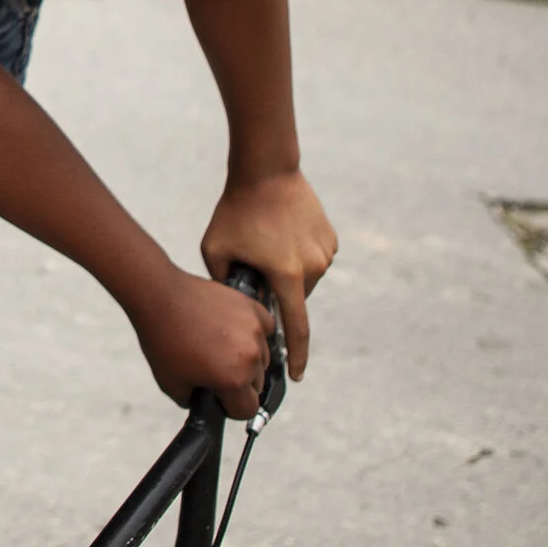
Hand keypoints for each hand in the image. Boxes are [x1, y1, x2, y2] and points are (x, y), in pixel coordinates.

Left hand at [130, 268, 274, 421]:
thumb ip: (195, 403)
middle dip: (237, 383)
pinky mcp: (252, 307)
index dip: (230, 408)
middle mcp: (250, 356)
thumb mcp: (172, 384)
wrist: (158, 295)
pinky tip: (233, 331)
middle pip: (256, 385)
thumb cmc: (162, 338)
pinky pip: (265, 329)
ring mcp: (254, 329)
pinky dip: (254, 333)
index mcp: (233, 379)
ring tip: (218, 347)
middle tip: (213, 369)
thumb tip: (208, 405)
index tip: (218, 397)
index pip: (247, 410)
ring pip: (262, 358)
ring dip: (247, 358)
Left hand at [202, 168, 336, 378]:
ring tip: (266, 243)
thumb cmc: (235, 210)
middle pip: (294, 297)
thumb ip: (223, 282)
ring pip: (304, 278)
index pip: (296, 328)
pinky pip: (312, 259)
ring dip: (286, 272)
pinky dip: (296, 255)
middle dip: (276, 291)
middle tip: (255, 265)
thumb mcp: (216, 249)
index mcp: (287, 275)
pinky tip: (279, 234)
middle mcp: (313, 267)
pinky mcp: (331, 238)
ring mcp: (325, 252)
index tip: (295, 376)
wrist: (266, 170)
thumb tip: (232, 309)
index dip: (296, 355)